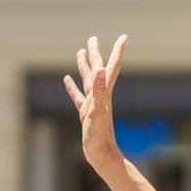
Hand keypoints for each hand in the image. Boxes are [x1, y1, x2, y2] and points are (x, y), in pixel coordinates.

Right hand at [63, 34, 126, 176]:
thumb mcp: (97, 110)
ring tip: (80, 52)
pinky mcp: (85, 113)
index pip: (111, 66)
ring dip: (84, 66)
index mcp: (103, 92)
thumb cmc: (99, 134)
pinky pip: (78, 96)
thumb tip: (101, 69)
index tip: (124, 37)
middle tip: (92, 38)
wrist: (100, 154)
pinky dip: (72, 87)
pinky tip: (66, 80)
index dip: (117, 51)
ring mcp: (92, 104)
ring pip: (87, 80)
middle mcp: (99, 95)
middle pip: (98, 69)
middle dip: (95, 53)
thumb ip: (99, 89)